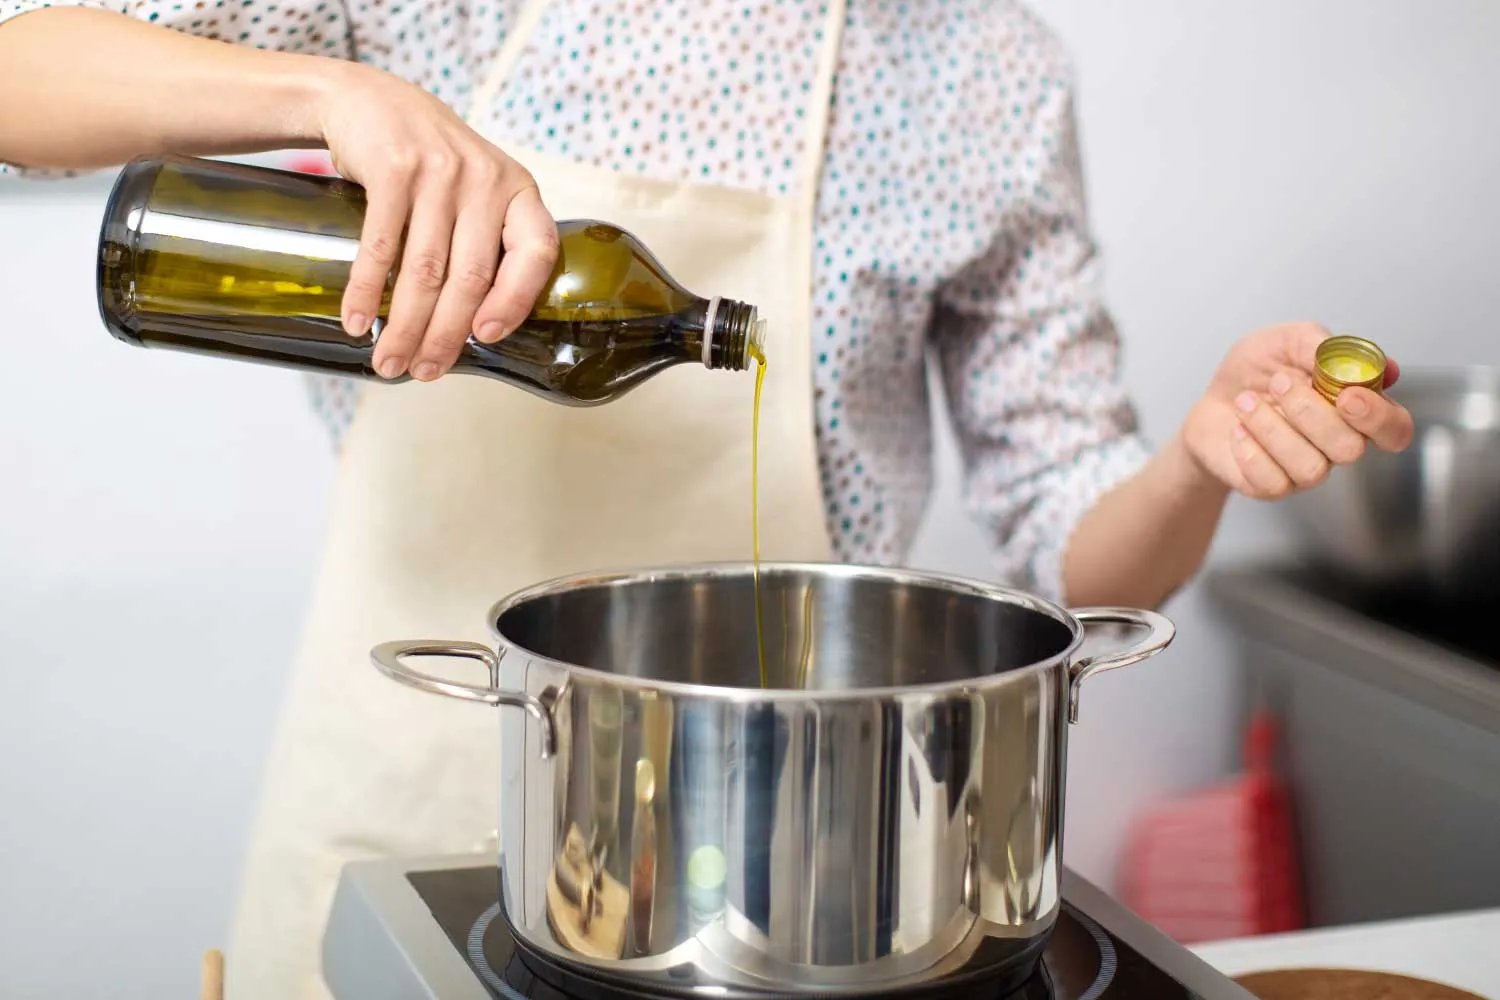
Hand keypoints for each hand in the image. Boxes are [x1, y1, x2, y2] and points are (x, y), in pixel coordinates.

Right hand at [315, 62, 559, 380]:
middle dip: (445, 335)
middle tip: (424, 372)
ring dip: (404, 325)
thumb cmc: (429, 162)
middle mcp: (485, 181)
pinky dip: (366, 290)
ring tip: (390, 362)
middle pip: (470, 276)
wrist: (368, 99)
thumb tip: (471, 329)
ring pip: (425, 270)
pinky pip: (381, 245)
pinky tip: (358, 321)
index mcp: (518, 191)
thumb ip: (486, 241)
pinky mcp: (393, 168)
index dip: (516, 301)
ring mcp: (440, 172)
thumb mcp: (476, 188)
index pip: (536, 253)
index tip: (486, 338)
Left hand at [1181, 322, 1414, 498]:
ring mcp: (1306, 470)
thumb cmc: (1257, 371)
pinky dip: (1250, 450)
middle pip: (1350, 449)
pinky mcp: (1272, 487)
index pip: (1395, 429)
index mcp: (1355, 409)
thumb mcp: (1284, 341)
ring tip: (1245, 401)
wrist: (1213, 399)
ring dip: (1273, 428)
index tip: (1347, 394)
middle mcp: (1337, 444)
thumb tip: (1356, 363)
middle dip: (1311, 412)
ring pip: (1311, 468)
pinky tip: (1238, 429)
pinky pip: (1272, 482)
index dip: (1379, 417)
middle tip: (1279, 382)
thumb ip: (1319, 345)